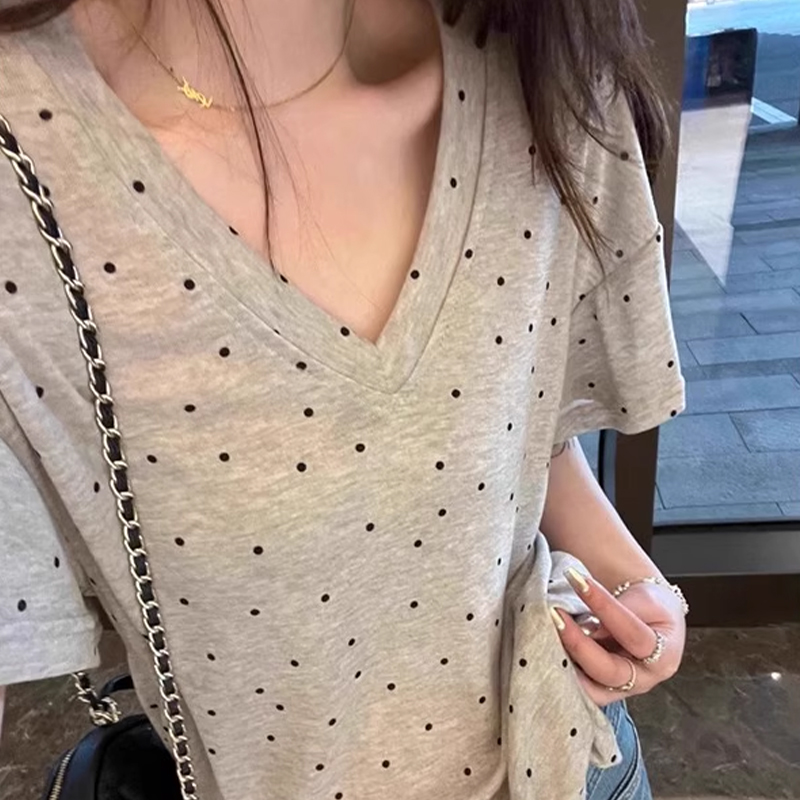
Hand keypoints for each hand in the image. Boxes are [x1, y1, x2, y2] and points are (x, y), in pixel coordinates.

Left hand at [550, 570, 685, 706]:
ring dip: (566, 661)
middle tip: (555, 614)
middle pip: (609, 671)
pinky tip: (546, 648)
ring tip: (546, 634)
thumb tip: (587, 626)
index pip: (632, 632)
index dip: (604, 605)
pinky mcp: (601, 690)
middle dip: (578, 643)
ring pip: (590, 688)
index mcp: (664, 655)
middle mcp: (643, 679)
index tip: (579, 581)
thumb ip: (620, 612)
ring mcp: (621, 689)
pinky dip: (562, 669)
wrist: (649, 618)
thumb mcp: (646, 600)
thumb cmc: (650, 607)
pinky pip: (579, 687)